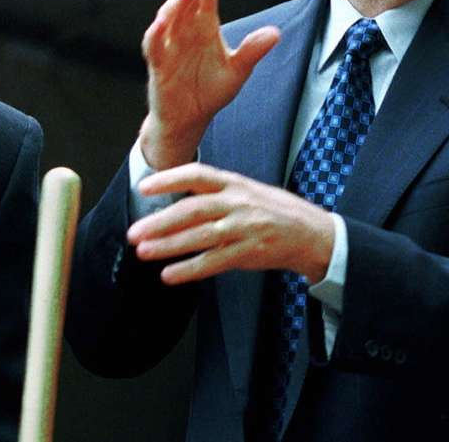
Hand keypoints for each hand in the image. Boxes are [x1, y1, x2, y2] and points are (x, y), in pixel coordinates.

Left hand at [127, 163, 335, 284]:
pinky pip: (213, 262)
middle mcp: (239, 203)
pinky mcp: (249, 252)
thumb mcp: (250, 191)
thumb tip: (178, 202)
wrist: (312, 233)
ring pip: (199, 236)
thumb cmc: (278, 212)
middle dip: (160, 221)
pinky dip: (189, 269)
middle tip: (135, 232)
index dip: (169, 179)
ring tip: (144, 252)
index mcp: (236, 184)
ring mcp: (245, 228)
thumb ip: (218, 194)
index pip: (198, 175)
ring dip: (168, 245)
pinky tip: (170, 274)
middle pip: (193, 209)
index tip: (145, 187)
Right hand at [139, 0, 279, 168]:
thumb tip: (275, 33)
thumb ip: (253, 50)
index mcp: (204, 28)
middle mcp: (185, 32)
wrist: (189, 119)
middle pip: (188, 1)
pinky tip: (162, 23)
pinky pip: (153, 45)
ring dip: (178, 2)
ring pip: (168, 17)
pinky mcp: (158, 65)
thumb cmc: (209, 90)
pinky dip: (156, 33)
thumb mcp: (238, 70)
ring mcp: (169, 46)